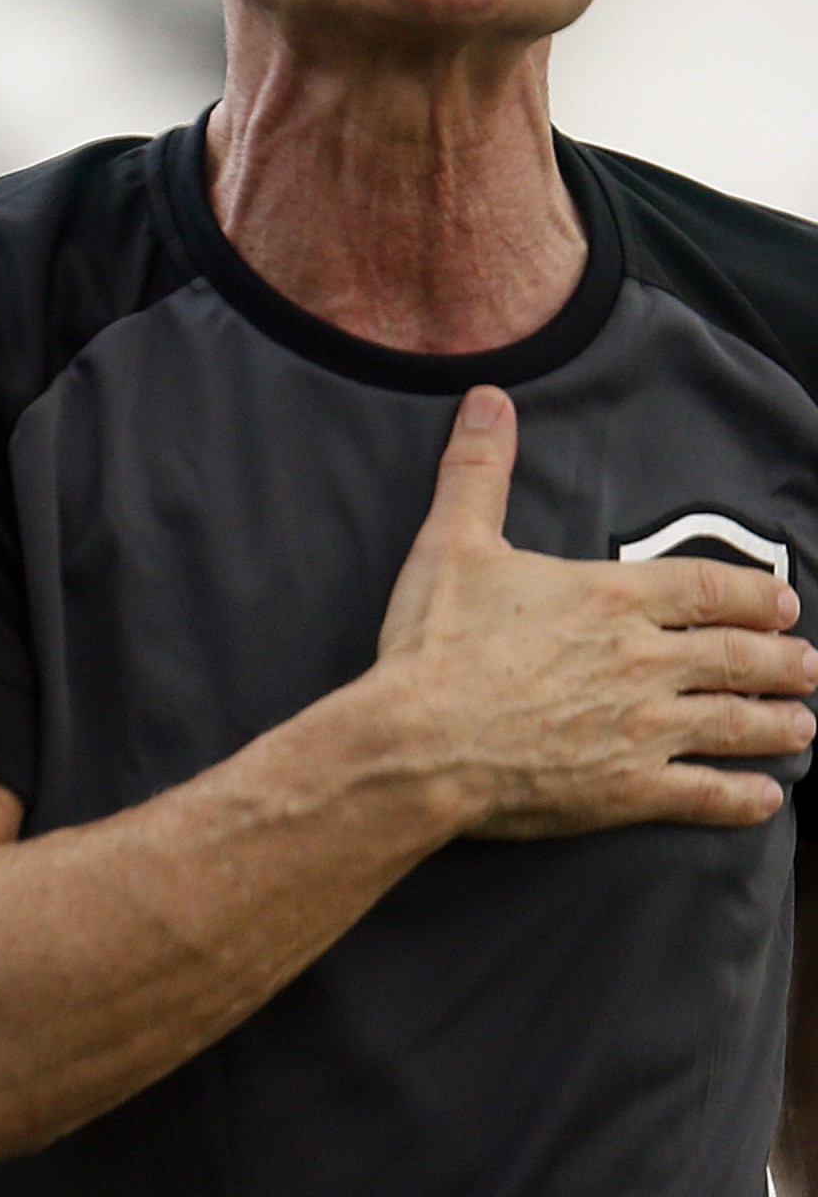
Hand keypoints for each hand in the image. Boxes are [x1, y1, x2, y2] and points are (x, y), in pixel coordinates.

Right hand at [375, 385, 817, 836]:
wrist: (418, 740)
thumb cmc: (436, 642)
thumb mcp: (453, 540)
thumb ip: (480, 469)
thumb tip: (489, 397)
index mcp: (611, 597)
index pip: (708, 589)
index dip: (754, 595)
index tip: (783, 602)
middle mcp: (643, 659)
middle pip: (736, 656)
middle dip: (781, 660)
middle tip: (809, 664)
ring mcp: (641, 729)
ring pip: (734, 723)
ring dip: (778, 723)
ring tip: (804, 725)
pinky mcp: (627, 790)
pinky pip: (704, 795)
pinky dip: (742, 798)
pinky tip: (766, 799)